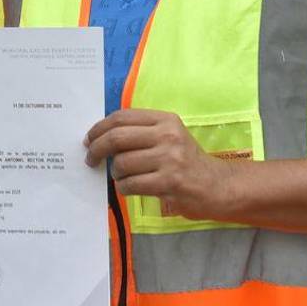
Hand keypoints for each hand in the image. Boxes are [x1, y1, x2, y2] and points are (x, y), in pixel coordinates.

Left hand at [84, 109, 228, 219]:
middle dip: (97, 149)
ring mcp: (170, 159)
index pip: (122, 117)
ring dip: (115, 173)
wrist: (217, 185)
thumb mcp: (168, 136)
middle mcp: (168, 135)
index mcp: (165, 120)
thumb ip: (141, 131)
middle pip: (117, 138)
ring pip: (122, 163)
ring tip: (122, 176)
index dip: (99, 128)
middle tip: (91, 158)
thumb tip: (101, 136)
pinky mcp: (169, 182)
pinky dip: (124, 187)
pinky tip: (129, 187)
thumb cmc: (186, 160)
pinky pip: (131, 184)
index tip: (89, 139)